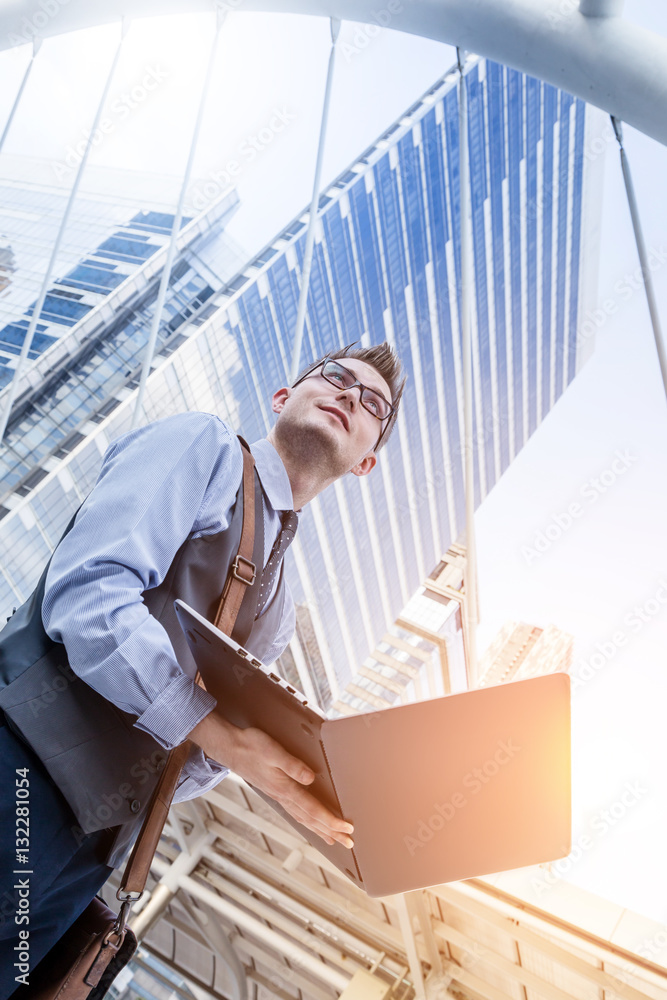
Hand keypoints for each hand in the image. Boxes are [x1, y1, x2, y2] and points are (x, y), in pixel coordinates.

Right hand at [189, 712, 353, 848]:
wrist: (229, 747)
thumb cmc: (251, 746)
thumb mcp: (273, 751)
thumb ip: (293, 765)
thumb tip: (311, 778)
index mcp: (285, 788)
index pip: (313, 809)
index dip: (331, 820)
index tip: (347, 828)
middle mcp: (283, 796)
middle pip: (311, 819)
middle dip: (331, 831)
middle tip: (348, 843)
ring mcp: (278, 795)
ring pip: (303, 818)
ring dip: (320, 829)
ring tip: (334, 839)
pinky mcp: (275, 790)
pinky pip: (295, 812)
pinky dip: (306, 821)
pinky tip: (309, 822)